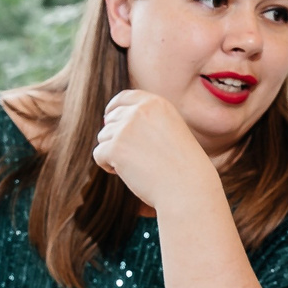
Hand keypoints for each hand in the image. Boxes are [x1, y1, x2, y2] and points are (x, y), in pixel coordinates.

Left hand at [90, 90, 218, 210]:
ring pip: (104, 137)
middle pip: (111, 120)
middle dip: (116, 138)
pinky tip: (128, 173)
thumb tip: (108, 119)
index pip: (124, 98)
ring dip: (113, 153)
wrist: (188, 189)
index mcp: (157, 103)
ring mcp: (126, 128)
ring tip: (137, 166)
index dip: (113, 109)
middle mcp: (140, 111)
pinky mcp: (115, 147)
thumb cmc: (182, 166)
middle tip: (135, 157)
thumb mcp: (171, 130)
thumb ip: (146, 120)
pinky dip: (107, 166)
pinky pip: (99, 154)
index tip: (108, 120)